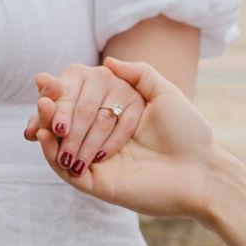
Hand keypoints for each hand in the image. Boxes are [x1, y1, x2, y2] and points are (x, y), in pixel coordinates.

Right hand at [30, 55, 220, 216]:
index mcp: (116, 121)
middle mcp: (103, 142)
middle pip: (64, 127)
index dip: (60, 95)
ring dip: (45, 129)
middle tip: (41, 97)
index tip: (46, 80)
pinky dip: (51, 153)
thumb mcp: (166, 94)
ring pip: (59, 148)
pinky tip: (46, 134)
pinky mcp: (98, 184)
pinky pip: (65, 171)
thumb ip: (139, 74)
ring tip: (42, 108)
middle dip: (48, 111)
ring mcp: (98, 165)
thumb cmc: (190, 133)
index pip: (78, 106)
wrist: (203, 171)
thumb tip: (109, 60)